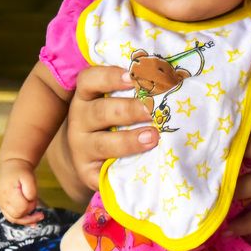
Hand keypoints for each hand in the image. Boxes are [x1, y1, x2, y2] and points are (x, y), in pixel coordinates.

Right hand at [0, 160, 44, 224]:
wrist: (12, 167)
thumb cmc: (21, 172)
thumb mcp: (30, 177)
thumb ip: (31, 191)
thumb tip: (30, 202)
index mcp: (8, 192)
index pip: (21, 208)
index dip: (31, 205)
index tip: (34, 198)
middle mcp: (2, 200)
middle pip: (17, 216)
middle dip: (29, 213)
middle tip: (36, 203)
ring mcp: (1, 204)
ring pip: (13, 219)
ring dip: (27, 220)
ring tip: (38, 217)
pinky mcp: (2, 206)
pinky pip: (11, 217)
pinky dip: (21, 220)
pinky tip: (31, 221)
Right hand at [66, 65, 159, 189]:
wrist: (88, 156)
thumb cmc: (111, 121)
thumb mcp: (113, 101)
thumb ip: (134, 91)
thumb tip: (171, 80)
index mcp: (86, 96)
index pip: (89, 80)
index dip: (109, 77)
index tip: (132, 77)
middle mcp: (80, 119)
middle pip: (100, 112)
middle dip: (128, 110)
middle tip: (151, 110)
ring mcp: (82, 148)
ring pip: (102, 143)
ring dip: (129, 140)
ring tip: (153, 138)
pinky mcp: (88, 173)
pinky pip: (103, 173)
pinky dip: (121, 172)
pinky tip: (141, 167)